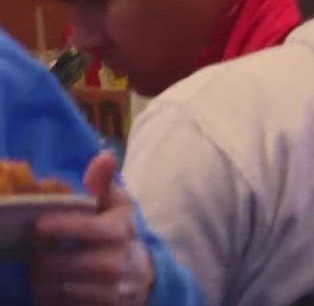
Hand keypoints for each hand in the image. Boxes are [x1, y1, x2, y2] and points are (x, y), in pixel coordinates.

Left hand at [30, 151, 154, 305]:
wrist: (145, 278)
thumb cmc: (123, 236)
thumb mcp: (119, 207)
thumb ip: (105, 182)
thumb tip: (105, 154)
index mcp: (120, 231)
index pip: (84, 229)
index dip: (58, 227)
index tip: (39, 224)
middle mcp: (117, 262)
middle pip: (59, 263)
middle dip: (41, 258)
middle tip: (37, 252)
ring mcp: (109, 290)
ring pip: (55, 286)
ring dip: (42, 279)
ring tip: (43, 270)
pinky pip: (59, 304)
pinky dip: (51, 296)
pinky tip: (54, 286)